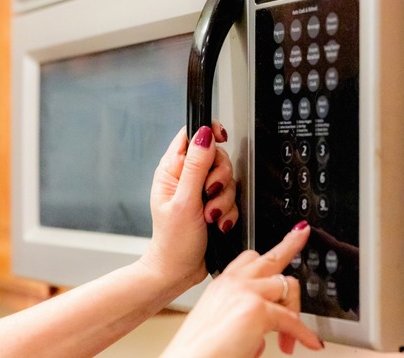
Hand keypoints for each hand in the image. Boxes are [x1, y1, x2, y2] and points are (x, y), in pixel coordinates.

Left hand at [143, 123, 237, 287]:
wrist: (178, 272)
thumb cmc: (173, 242)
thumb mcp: (184, 202)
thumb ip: (195, 167)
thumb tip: (204, 135)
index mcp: (171, 170)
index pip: (191, 135)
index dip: (208, 132)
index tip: (221, 139)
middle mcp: (186, 178)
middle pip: (217, 156)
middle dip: (220, 177)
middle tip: (210, 194)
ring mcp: (200, 192)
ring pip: (227, 179)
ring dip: (224, 200)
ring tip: (210, 217)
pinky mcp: (213, 205)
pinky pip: (232, 198)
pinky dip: (228, 212)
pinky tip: (218, 224)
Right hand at [161, 221, 323, 356]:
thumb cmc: (202, 350)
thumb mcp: (223, 326)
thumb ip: (245, 322)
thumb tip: (263, 335)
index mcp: (223, 284)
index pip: (251, 258)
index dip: (274, 247)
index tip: (290, 234)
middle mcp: (233, 282)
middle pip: (271, 260)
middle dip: (290, 247)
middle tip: (301, 236)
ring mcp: (246, 291)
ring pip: (287, 287)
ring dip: (295, 312)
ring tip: (290, 337)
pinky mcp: (257, 309)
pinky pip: (292, 319)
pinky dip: (303, 334)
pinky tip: (309, 343)